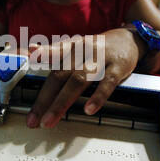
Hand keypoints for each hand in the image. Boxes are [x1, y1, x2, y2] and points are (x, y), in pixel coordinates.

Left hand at [26, 28, 145, 128]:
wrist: (130, 39)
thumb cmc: (99, 47)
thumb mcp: (77, 44)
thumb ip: (56, 51)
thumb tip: (32, 51)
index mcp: (72, 46)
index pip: (53, 54)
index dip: (41, 56)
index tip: (29, 58)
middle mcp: (84, 51)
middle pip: (60, 75)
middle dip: (44, 99)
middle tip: (33, 119)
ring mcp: (101, 59)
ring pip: (78, 81)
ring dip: (62, 102)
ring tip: (50, 120)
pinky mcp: (118, 68)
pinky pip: (107, 83)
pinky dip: (97, 97)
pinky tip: (89, 110)